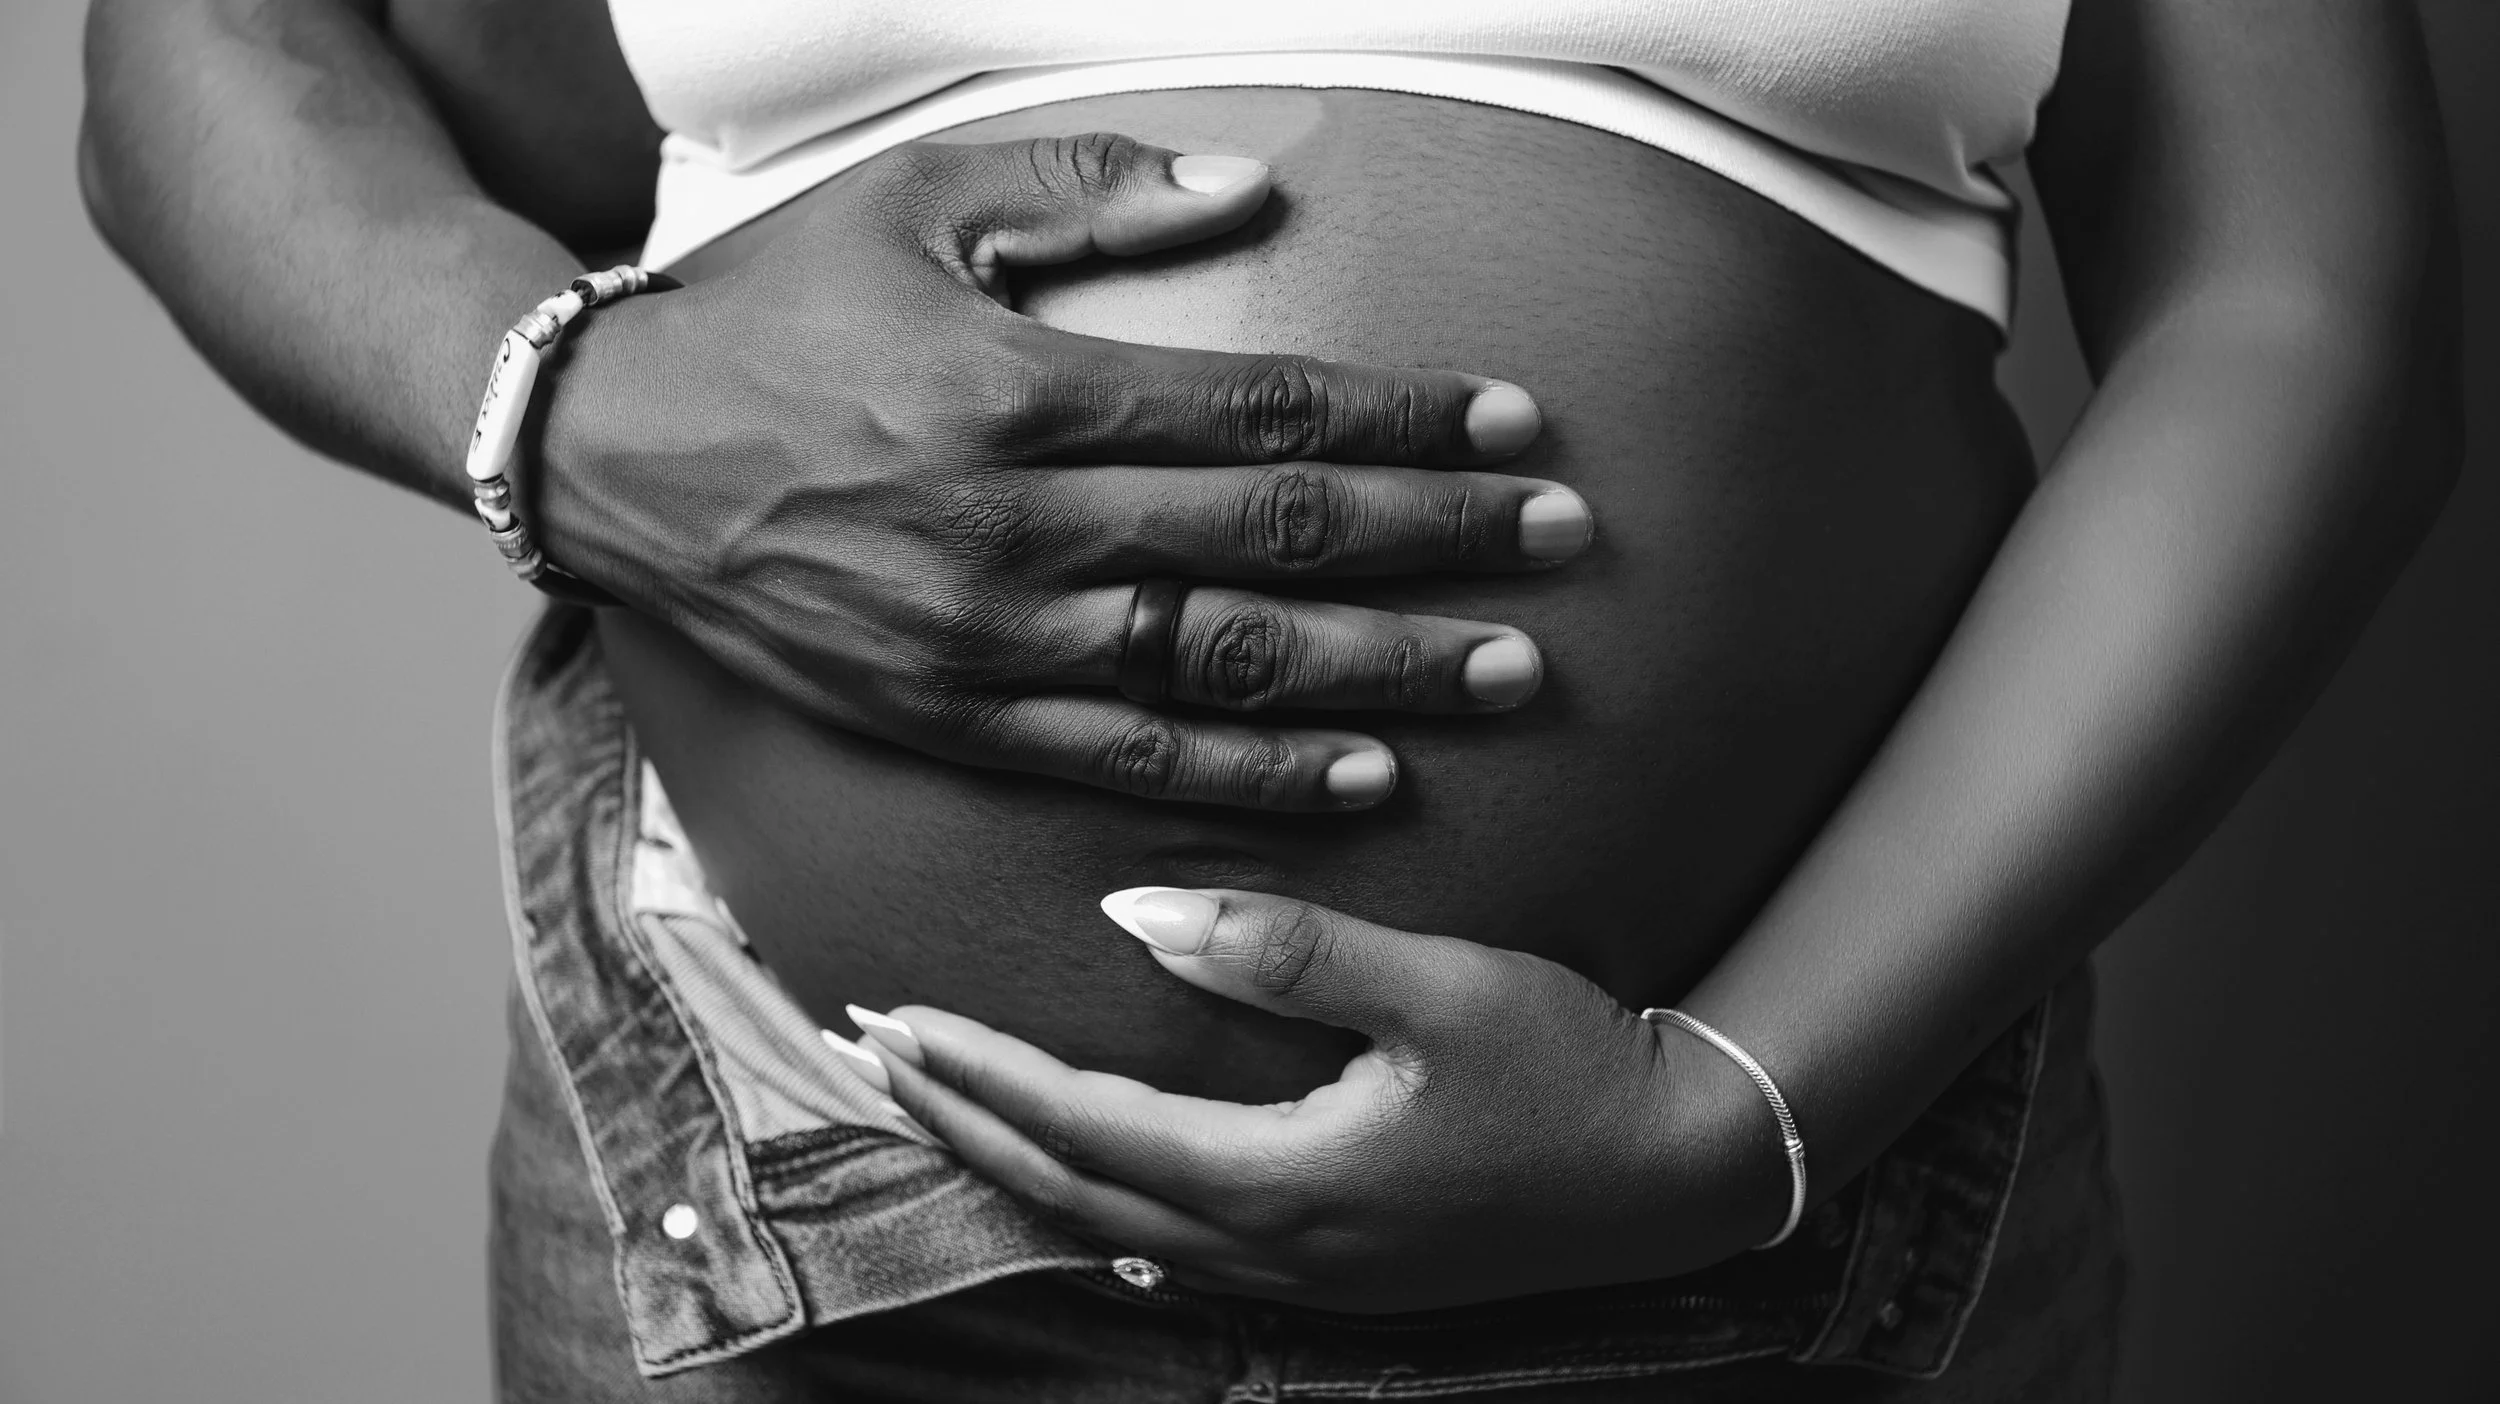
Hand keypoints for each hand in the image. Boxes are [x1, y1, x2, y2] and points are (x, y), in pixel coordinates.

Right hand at [538, 133, 1592, 811]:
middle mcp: (1027, 529)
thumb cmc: (769, 317)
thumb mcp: (913, 208)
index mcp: (1026, 392)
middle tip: (1563, 543)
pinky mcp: (962, 718)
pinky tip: (1360, 775)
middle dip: (1439, 541)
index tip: (1515, 424)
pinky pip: (1135, 758)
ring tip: (1506, 673)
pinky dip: (1255, 773)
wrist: (606, 457)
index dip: (1407, 421)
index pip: (1267, 413)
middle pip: (1278, 541)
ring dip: (1383, 669)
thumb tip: (1249, 191)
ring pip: (1230, 662)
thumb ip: (1087, 197)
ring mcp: (998, 640)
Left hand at [848, 888, 1795, 1311]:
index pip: (1082, 1125)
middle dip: (961, 1120)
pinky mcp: (1340, 1273)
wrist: (1687, 1170)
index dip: (978, 1072)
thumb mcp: (1441, 986)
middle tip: (866, 1057)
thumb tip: (1136, 911)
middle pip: (1069, 1189)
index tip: (890, 1016)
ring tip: (941, 1105)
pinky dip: (1099, 1207)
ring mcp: (1307, 1275)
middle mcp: (1274, 1248)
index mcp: (1282, 1178)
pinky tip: (1084, 1193)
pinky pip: (1177, 1249)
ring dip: (1015, 1161)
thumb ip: (1287, 949)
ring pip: (1113, 1228)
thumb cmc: (1571, 1067)